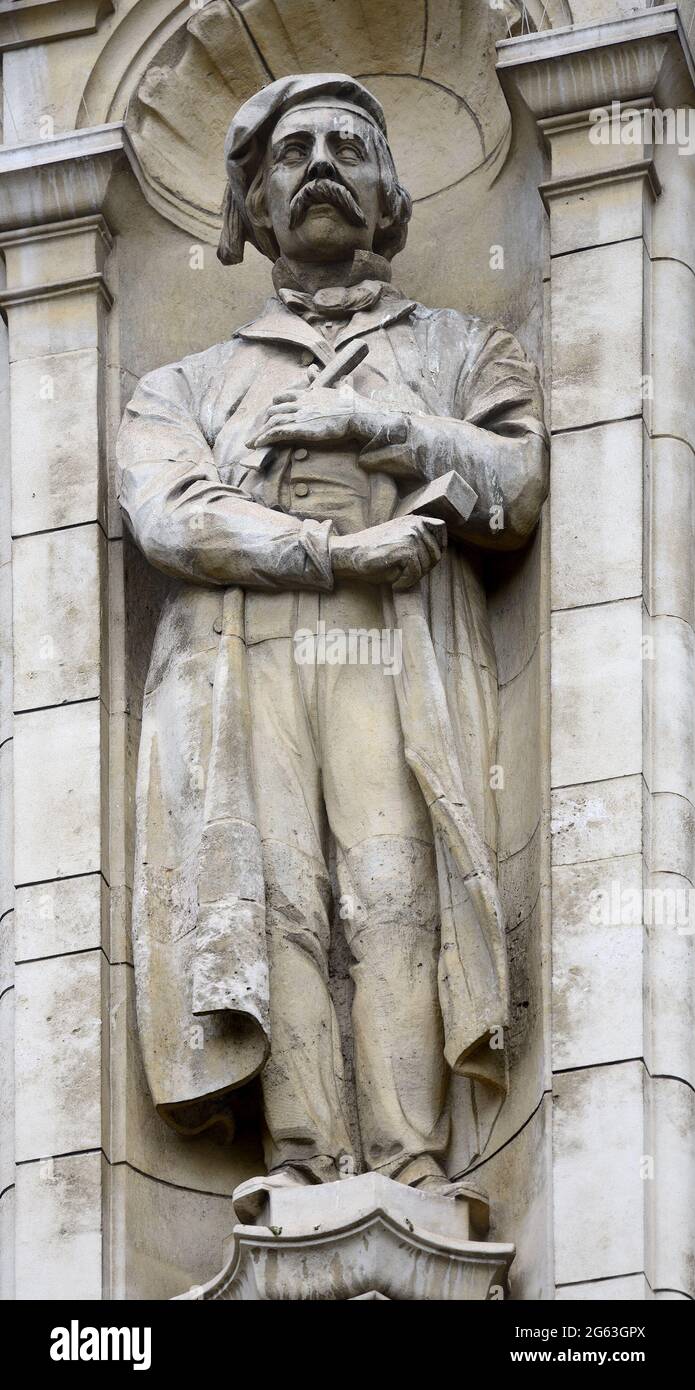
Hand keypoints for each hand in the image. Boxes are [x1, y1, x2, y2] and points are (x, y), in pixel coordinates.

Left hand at [246, 384, 385, 449]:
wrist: (354, 412)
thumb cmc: (350, 403)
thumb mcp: (338, 386)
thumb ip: (328, 380)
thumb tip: (320, 370)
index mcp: (308, 394)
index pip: (285, 396)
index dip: (276, 405)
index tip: (271, 413)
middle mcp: (300, 403)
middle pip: (275, 410)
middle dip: (265, 422)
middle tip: (259, 432)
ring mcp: (299, 415)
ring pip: (273, 422)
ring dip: (261, 433)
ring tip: (252, 443)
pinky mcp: (300, 428)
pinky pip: (277, 432)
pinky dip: (266, 438)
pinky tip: (258, 444)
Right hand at [330, 515, 446, 590]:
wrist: (351, 553)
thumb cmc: (375, 553)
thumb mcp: (400, 542)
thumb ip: (419, 544)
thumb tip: (438, 556)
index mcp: (414, 519)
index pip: (441, 529)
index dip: (438, 548)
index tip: (424, 562)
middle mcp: (414, 523)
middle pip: (436, 553)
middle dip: (424, 569)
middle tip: (407, 576)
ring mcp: (410, 534)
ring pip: (426, 565)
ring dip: (414, 578)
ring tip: (399, 579)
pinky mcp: (405, 548)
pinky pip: (416, 572)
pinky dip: (407, 582)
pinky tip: (396, 583)